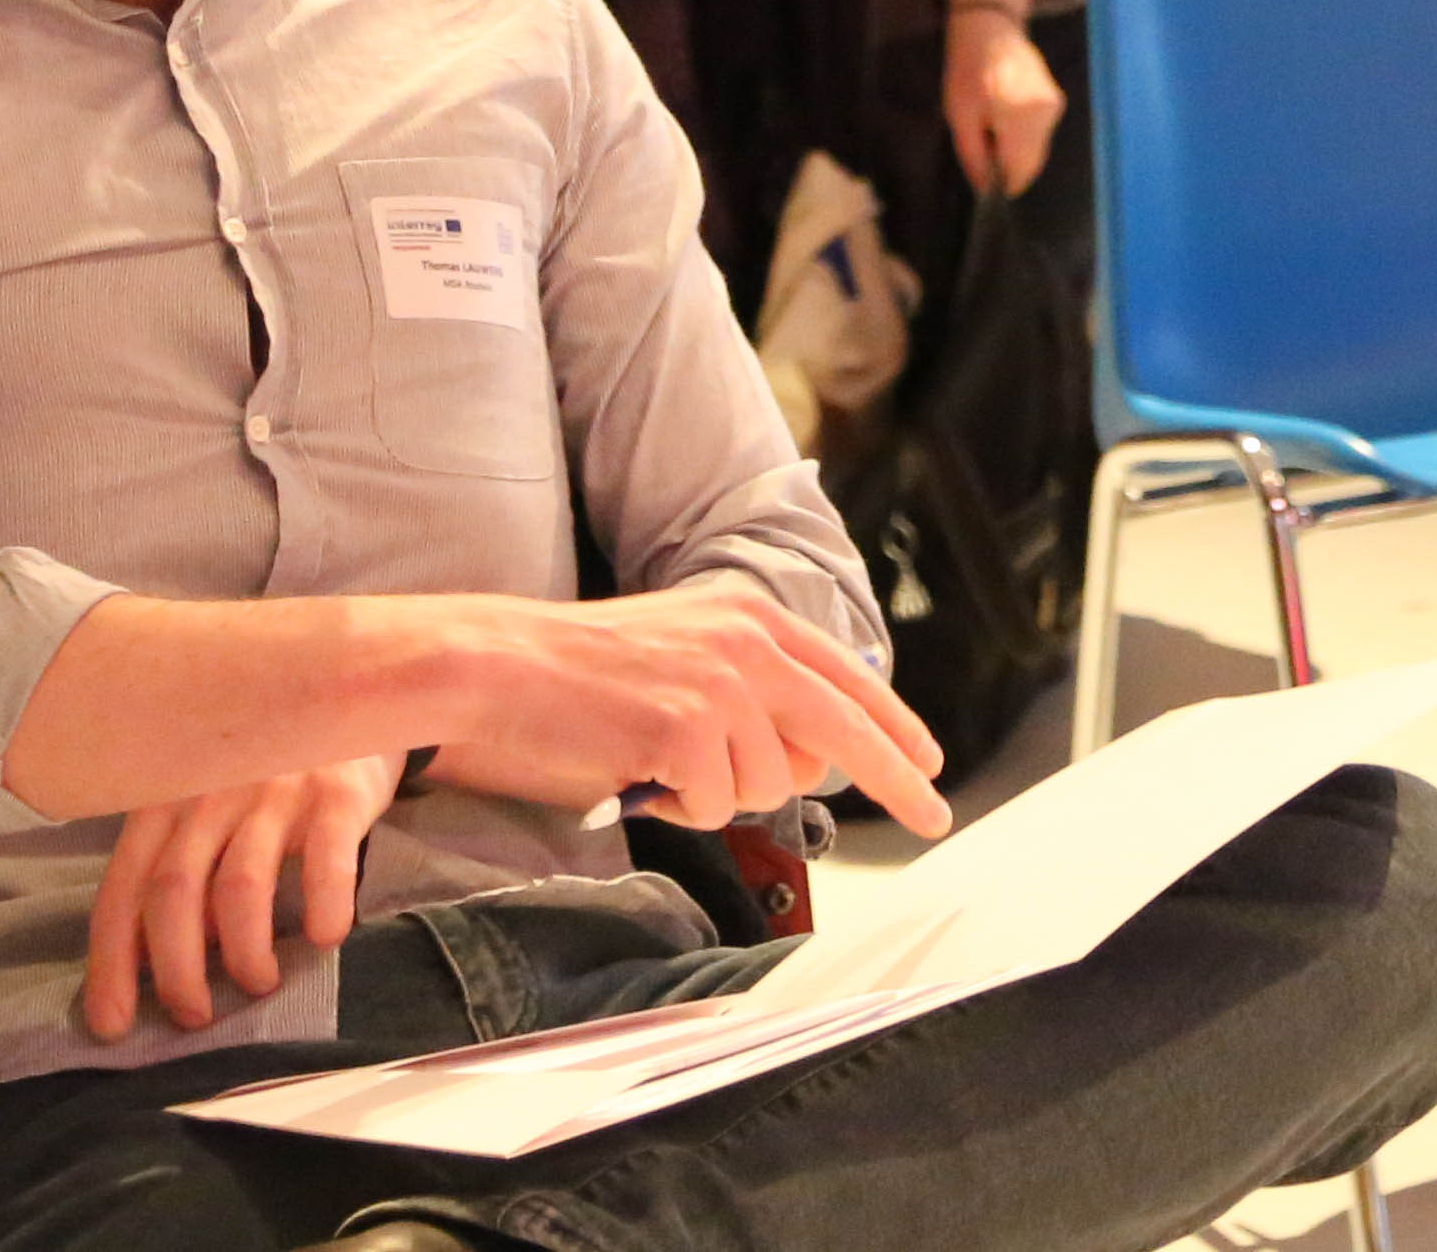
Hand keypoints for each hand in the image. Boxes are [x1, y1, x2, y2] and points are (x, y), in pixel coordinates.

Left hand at [79, 751, 396, 1038]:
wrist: (351, 697)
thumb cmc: (265, 774)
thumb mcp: (206, 809)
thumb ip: (179, 871)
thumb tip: (160, 962)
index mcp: (165, 801)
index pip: (122, 891)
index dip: (111, 965)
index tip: (112, 1025)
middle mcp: (211, 791)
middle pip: (173, 893)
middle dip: (177, 971)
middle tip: (195, 1016)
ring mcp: (274, 789)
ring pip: (240, 886)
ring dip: (244, 954)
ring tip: (259, 983)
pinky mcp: (336, 792)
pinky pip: (325, 860)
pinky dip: (322, 907)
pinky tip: (326, 939)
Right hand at [420, 587, 951, 841]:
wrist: (503, 665)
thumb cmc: (582, 671)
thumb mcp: (686, 656)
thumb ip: (753, 693)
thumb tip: (813, 758)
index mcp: (752, 618)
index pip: (848, 680)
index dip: (896, 728)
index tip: (929, 766)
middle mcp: (749, 644)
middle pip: (849, 730)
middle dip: (899, 781)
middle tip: (934, 818)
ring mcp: (721, 685)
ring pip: (771, 783)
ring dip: (724, 794)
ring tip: (667, 764)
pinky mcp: (688, 729)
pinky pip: (714, 805)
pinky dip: (682, 807)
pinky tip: (644, 772)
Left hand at [942, 1, 1063, 199]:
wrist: (991, 29)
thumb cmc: (968, 71)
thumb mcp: (960, 117)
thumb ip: (975, 157)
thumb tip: (986, 190)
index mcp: (1019, 117)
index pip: (1019, 172)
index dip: (1003, 185)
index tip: (987, 185)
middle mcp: (1045, 114)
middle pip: (1032, 164)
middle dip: (1009, 169)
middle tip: (985, 152)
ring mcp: (1055, 107)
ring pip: (1038, 150)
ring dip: (1016, 153)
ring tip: (992, 130)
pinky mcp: (1057, 101)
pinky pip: (1041, 134)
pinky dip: (1024, 139)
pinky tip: (1005, 120)